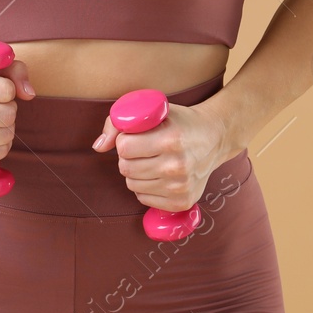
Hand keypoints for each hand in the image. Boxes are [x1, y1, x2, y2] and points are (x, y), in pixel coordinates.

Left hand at [91, 101, 228, 212]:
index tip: (135, 135)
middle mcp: (177, 166)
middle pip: (125, 168)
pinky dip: (145, 187)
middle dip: (128, 157)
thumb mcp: (153, 110)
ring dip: (135, 172)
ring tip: (151, 160)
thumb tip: (98, 147)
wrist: (214, 137)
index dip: (124, 139)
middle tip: (143, 148)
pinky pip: (143, 198)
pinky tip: (158, 174)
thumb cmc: (178, 121)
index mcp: (171, 140)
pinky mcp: (182, 202)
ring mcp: (181, 187)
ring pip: (132, 185)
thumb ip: (119, 122)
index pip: (124, 148)